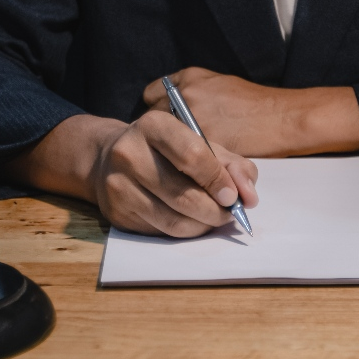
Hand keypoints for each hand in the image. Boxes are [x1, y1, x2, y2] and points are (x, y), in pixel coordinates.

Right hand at [93, 111, 257, 237]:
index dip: (218, 180)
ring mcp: (118, 185)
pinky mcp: (117, 213)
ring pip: (173, 220)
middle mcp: (129, 153)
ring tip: (213, 219)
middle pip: (183, 194)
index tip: (233, 196)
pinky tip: (190, 221)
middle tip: (229, 214)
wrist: (109, 159)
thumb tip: (249, 197)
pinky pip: (161, 232)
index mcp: (154, 126)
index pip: (192, 155)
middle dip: (215, 211)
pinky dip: (184, 231)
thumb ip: (231, 165)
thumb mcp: (198, 144)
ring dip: (202, 226)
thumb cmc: (165, 151)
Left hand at [143, 68, 288, 155]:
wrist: (282, 118)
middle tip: (172, 142)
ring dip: (170, 148)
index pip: (152, 95)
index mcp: (189, 79)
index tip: (164, 120)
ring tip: (183, 154)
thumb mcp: (220, 84)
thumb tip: (174, 106)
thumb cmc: (255, 104)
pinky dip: (184, 162)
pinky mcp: (203, 145)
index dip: (158, 110)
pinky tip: (195, 163)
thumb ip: (193, 92)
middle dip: (161, 132)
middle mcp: (186, 97)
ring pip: (165, 140)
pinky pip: (181, 157)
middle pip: (154, 119)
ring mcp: (193, 121)